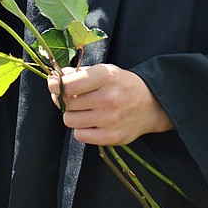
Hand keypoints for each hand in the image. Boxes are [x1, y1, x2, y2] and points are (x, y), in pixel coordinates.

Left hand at [47, 64, 173, 144]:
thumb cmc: (122, 85)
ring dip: (72, 115)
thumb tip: (56, 79)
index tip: (54, 84)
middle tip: (70, 98)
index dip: (55, 85)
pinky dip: (81, 129)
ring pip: (70, 120)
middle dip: (62, 99)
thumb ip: (78, 74)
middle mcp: (109, 98)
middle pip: (66, 103)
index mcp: (106, 77)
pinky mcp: (112, 137)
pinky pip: (80, 136)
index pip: (68, 85)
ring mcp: (111, 119)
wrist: (152, 105)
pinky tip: (90, 122)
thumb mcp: (104, 71)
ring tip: (82, 110)